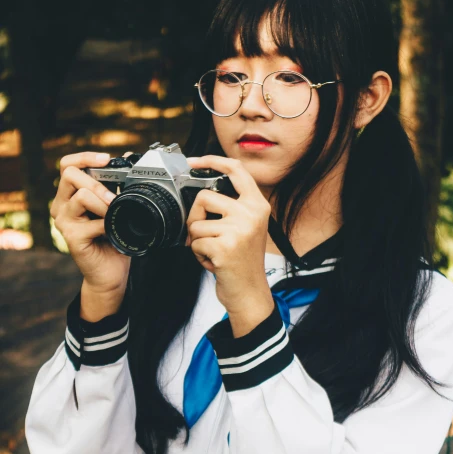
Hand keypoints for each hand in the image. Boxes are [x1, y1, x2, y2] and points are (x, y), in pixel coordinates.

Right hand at [51, 151, 131, 295]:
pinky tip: (112, 231)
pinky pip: (91, 221)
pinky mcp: (70, 236)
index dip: (84, 157)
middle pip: (68, 174)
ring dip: (104, 203)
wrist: (110, 272)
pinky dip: (107, 223)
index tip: (106, 159)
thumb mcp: (116, 207)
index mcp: (70, 195)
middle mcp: (61, 206)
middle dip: (97, 182)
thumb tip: (126, 156)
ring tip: (114, 215)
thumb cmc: (113, 239)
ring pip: (81, 195)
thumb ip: (115, 184)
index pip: (66, 165)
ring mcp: (63, 221)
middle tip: (113, 197)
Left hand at [185, 155, 273, 322]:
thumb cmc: (242, 261)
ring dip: (198, 240)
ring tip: (214, 251)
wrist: (249, 292)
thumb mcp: (246, 227)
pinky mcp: (225, 246)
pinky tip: (213, 261)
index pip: (237, 170)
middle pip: (205, 197)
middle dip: (196, 217)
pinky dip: (198, 255)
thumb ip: (232, 206)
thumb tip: (201, 191)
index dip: (213, 160)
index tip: (194, 161)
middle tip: (207, 234)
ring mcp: (239, 229)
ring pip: (196, 223)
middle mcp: (251, 214)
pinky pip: (195, 242)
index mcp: (258, 205)